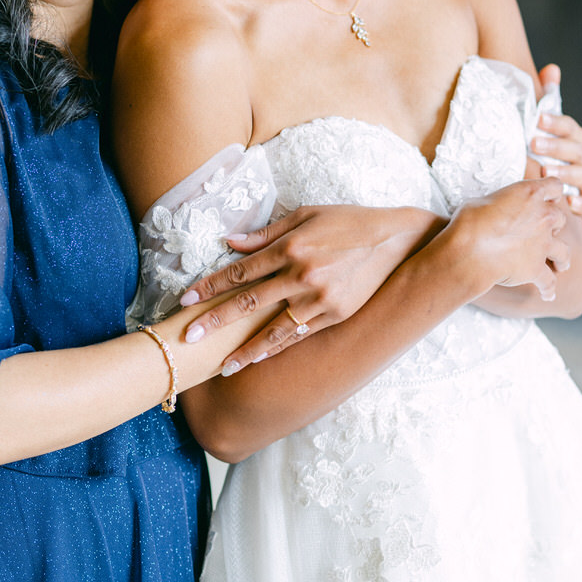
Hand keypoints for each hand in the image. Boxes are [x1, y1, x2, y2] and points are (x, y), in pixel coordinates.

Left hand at [177, 204, 442, 373]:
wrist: (396, 240)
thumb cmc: (348, 221)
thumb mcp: (306, 215)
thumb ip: (266, 232)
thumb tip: (229, 241)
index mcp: (291, 246)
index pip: (240, 270)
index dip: (210, 286)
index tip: (185, 300)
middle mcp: (302, 274)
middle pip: (248, 302)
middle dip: (214, 322)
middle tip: (187, 338)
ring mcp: (320, 298)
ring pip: (273, 328)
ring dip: (244, 349)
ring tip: (221, 366)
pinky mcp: (336, 314)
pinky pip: (299, 335)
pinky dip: (276, 347)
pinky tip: (257, 357)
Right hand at [446, 178, 570, 302]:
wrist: (470, 250)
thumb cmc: (470, 221)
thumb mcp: (482, 201)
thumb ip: (498, 203)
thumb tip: (493, 209)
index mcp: (530, 193)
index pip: (554, 185)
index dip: (552, 191)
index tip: (548, 196)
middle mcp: (544, 216)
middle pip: (560, 218)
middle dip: (554, 225)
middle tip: (546, 231)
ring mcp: (543, 244)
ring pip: (563, 251)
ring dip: (562, 258)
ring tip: (561, 265)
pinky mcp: (537, 268)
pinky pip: (548, 281)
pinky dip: (548, 289)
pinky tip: (548, 295)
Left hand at [534, 64, 581, 217]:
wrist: (537, 184)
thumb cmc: (538, 150)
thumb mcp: (539, 126)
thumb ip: (547, 98)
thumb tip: (552, 69)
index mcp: (574, 138)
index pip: (571, 127)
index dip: (556, 122)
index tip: (537, 119)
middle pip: (577, 150)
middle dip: (556, 146)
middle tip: (533, 143)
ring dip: (566, 173)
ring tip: (545, 171)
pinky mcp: (581, 202)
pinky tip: (568, 202)